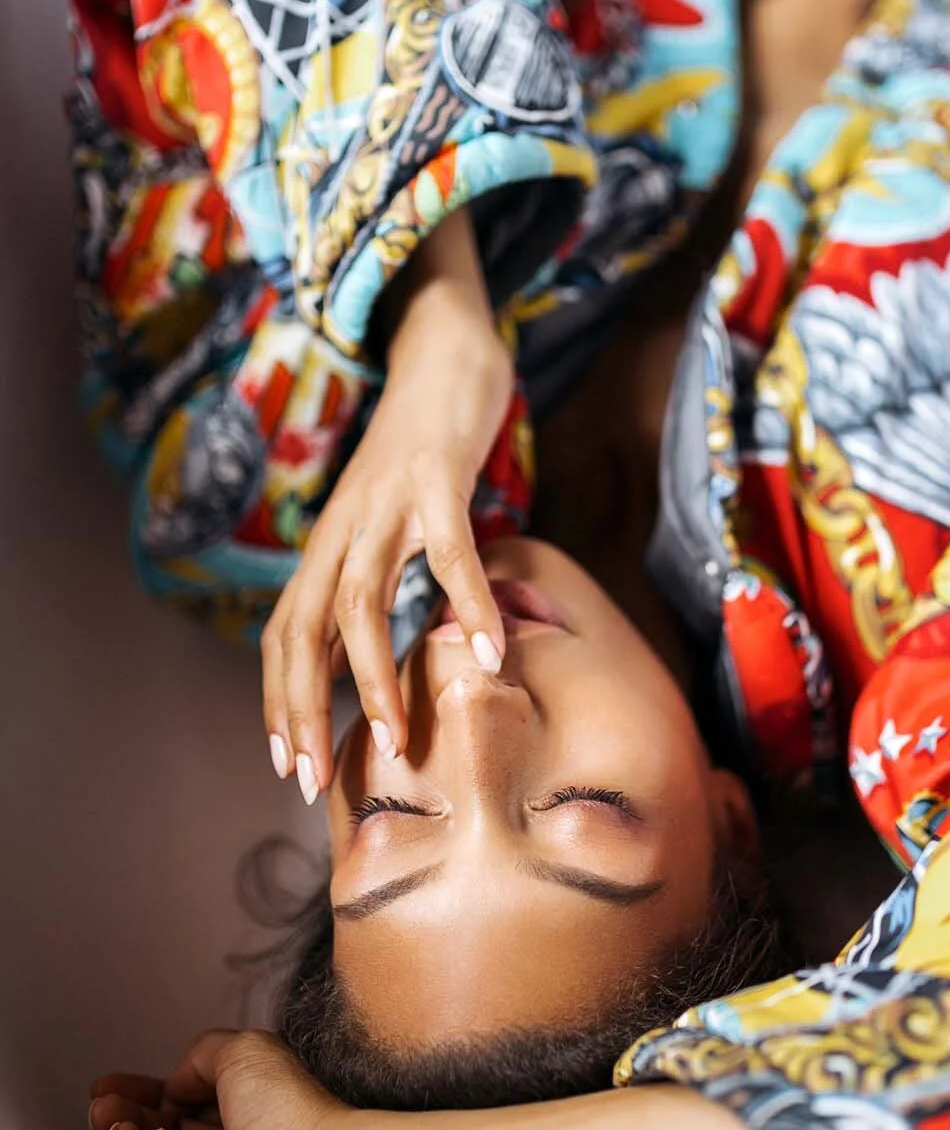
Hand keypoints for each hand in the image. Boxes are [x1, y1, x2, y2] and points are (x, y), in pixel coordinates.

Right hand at [89, 1029, 402, 1129]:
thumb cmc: (300, 1119)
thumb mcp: (246, 1052)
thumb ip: (202, 1056)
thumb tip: (176, 1080)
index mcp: (258, 1110)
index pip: (189, 1103)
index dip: (147, 1094)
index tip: (111, 1087)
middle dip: (127, 1121)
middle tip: (102, 1109)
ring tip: (121, 1129)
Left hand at [262, 210, 514, 801]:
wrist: (442, 352)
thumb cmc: (422, 451)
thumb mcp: (389, 523)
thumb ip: (381, 579)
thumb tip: (388, 653)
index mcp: (331, 542)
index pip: (286, 633)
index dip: (280, 699)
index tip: (288, 764)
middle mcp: (345, 526)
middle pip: (305, 628)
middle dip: (304, 708)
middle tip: (313, 778)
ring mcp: (387, 501)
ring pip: (361, 598)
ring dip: (372, 673)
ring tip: (395, 736)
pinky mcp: (436, 477)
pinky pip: (450, 550)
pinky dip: (468, 601)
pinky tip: (489, 650)